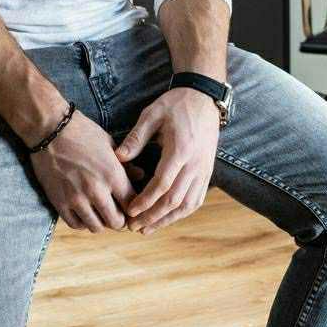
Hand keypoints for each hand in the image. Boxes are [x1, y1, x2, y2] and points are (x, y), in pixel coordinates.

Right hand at [29, 106, 136, 231]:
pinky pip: (75, 224)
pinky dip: (82, 222)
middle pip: (116, 222)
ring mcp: (76, 198)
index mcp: (112, 175)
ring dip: (100, 222)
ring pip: (96, 227)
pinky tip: (84, 213)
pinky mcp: (59, 202)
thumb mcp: (109, 144)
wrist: (49, 129)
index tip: (130, 207)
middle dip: (119, 220)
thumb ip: (126, 164)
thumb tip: (140, 175)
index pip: (131, 205)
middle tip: (116, 213)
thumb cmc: (82, 132)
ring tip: (99, 213)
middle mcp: (96, 190)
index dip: (133, 208)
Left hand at [113, 88, 220, 234]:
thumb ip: (135, 138)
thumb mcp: (152, 115)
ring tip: (148, 228)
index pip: (162, 184)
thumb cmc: (176, 104)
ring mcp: (204, 170)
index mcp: (180, 150)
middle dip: (153, 216)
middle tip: (134, 226)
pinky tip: (168, 218)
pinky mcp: (208, 171)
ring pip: (187, 204)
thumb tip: (118, 158)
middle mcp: (195, 164)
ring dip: (167, 219)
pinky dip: (182, 212)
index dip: (146, 201)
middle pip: (174, 200)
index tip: (130, 210)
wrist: (204, 98)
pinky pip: (197, 199)